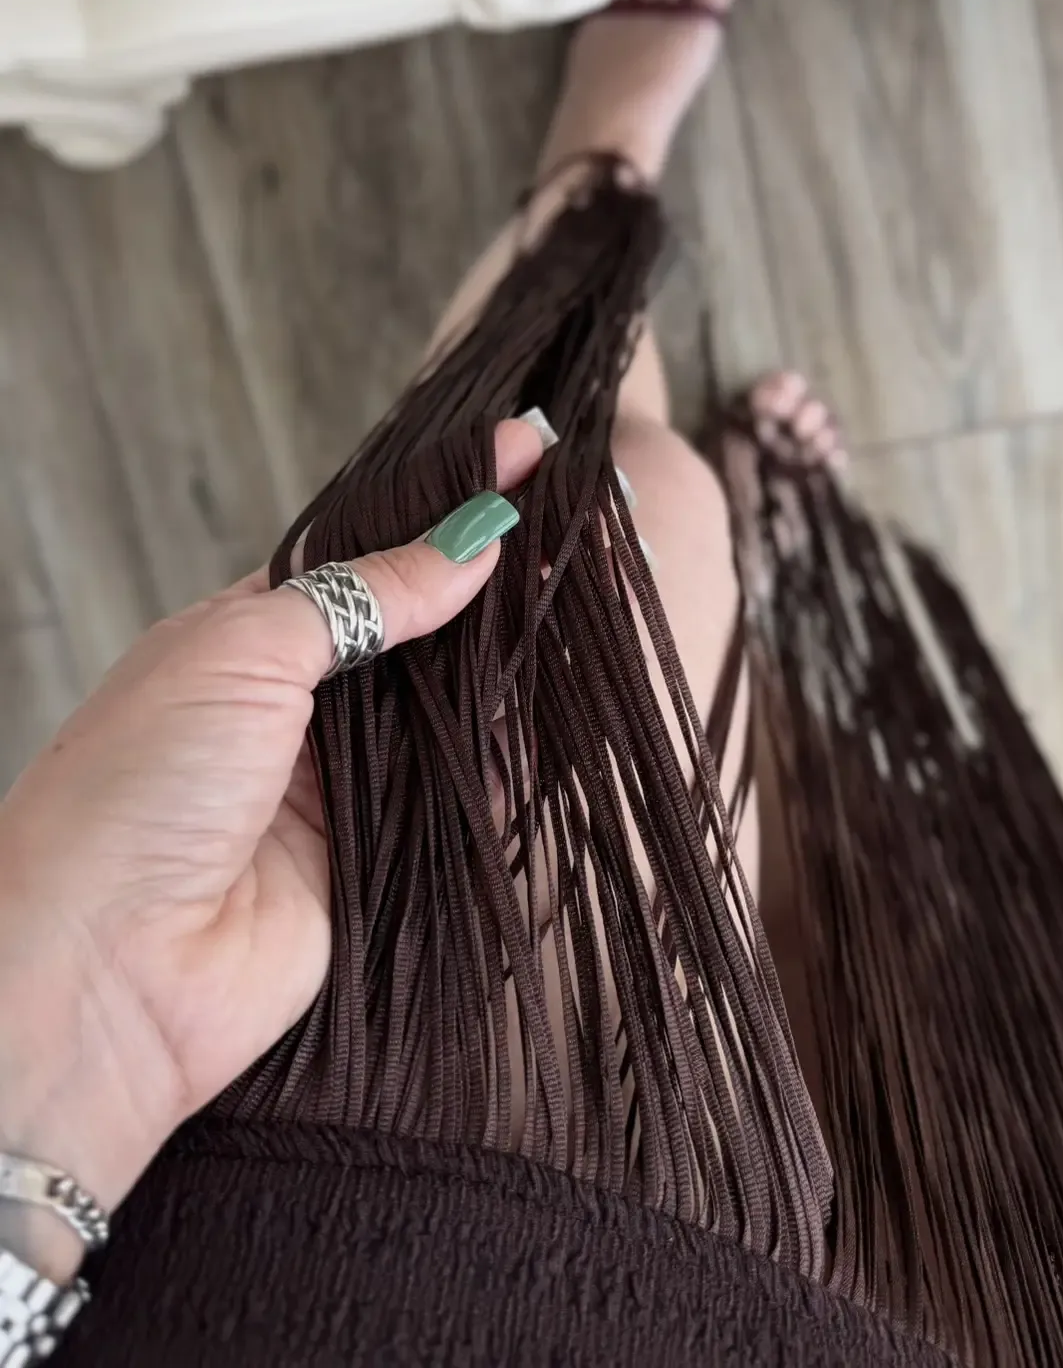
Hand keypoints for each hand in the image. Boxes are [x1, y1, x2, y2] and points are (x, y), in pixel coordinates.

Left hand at [0, 419, 541, 1269]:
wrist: (104, 971)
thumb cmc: (137, 789)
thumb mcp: (243, 650)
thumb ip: (365, 595)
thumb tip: (472, 542)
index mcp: (248, 636)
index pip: (367, 553)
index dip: (445, 504)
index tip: (529, 451)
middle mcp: (301, 707)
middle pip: (419, 631)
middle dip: (492, 581)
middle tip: (584, 521)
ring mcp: (346, 788)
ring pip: (453, 711)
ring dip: (513, 663)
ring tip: (597, 590)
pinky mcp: (387, 867)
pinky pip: (467, 799)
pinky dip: (514, 760)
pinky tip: (571, 704)